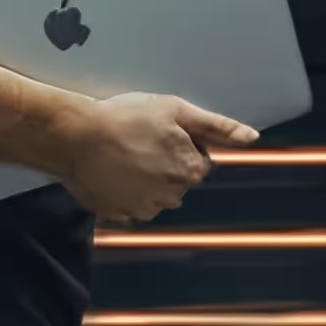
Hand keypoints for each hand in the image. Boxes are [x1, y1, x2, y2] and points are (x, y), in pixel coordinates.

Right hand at [56, 92, 257, 225]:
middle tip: (139, 141)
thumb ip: (217, 126)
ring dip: (145, 179)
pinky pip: (130, 205)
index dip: (181, 145)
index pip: (198, 163)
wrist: (74, 135)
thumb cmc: (123, 118)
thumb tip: (251, 136)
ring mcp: (143, 209)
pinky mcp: (119, 215)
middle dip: (164, 163)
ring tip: (123, 155)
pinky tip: (112, 171)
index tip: (160, 133)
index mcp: (188, 171)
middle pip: (178, 181)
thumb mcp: (175, 110)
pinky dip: (124, 191)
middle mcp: (171, 196)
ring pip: (155, 195)